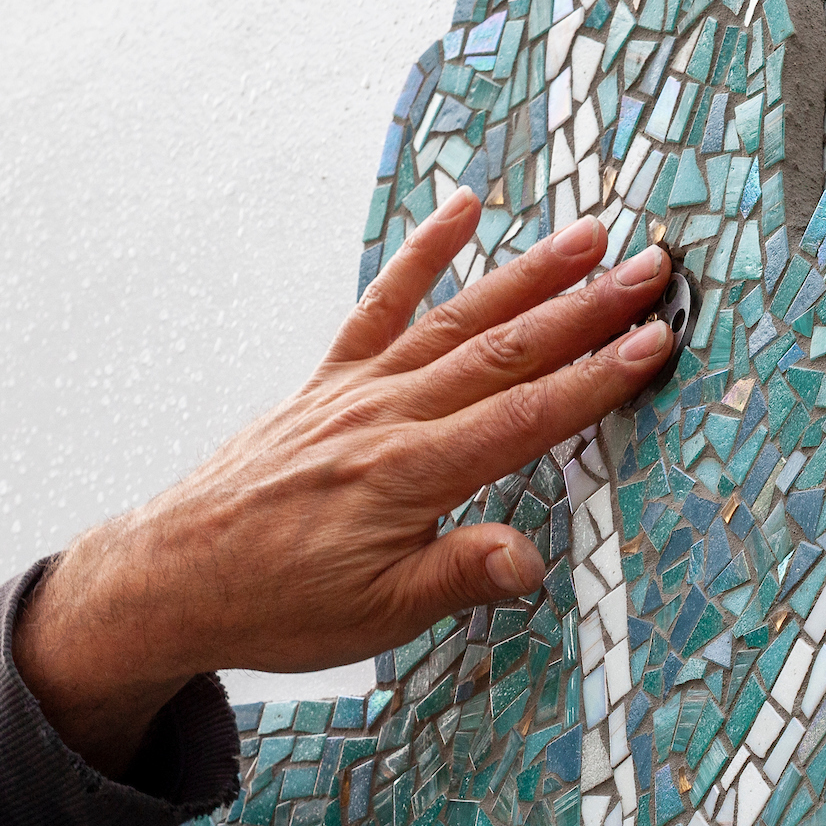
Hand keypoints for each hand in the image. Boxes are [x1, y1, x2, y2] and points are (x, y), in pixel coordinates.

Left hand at [12, 188, 672, 773]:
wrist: (172, 578)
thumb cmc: (275, 604)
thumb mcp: (378, 616)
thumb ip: (459, 578)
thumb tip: (533, 561)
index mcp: (409, 476)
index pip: (526, 416)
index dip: (596, 380)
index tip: (653, 343)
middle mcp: (387, 418)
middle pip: (505, 352)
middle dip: (585, 310)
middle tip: (651, 271)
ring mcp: (356, 391)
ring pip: (457, 319)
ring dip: (528, 275)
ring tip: (589, 238)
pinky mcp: (328, 384)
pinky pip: (381, 307)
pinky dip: (421, 255)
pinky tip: (460, 210)